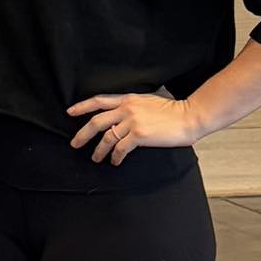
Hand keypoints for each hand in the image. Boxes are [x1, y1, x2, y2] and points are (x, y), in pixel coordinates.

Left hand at [67, 93, 202, 164]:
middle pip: (96, 121)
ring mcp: (132, 122)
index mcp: (128, 99)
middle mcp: (127, 109)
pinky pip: (120, 148)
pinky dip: (115, 156)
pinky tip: (114, 161)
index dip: (82, 107)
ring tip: (95, 158)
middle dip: (82, 134)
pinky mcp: (139, 135)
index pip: (99, 101)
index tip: (70, 112)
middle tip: (75, 144)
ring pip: (106, 138)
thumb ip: (135, 105)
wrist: (191, 116)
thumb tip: (124, 113)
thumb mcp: (150, 100)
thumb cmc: (174, 110)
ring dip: (98, 150)